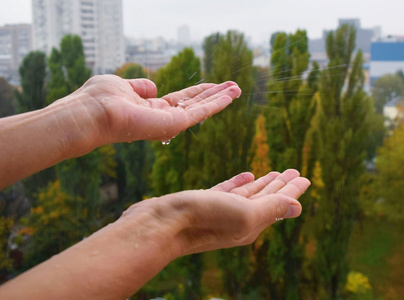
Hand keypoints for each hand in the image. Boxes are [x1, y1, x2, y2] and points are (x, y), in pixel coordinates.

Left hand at [68, 74, 240, 143]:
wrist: (92, 113)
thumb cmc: (100, 99)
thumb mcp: (122, 86)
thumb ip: (139, 87)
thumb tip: (152, 86)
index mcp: (150, 108)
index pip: (180, 100)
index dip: (197, 92)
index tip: (212, 85)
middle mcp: (162, 118)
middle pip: (194, 105)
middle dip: (213, 96)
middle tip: (233, 88)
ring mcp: (169, 123)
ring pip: (200, 109)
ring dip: (219, 99)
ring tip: (237, 89)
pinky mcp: (173, 124)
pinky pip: (199, 113)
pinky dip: (216, 104)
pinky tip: (229, 96)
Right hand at [121, 169, 309, 256]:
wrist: (162, 224)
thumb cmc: (203, 218)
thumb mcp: (244, 214)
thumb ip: (270, 209)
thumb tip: (296, 207)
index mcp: (252, 224)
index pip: (279, 204)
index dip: (293, 190)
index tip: (304, 177)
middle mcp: (238, 220)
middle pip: (266, 199)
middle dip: (281, 185)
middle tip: (293, 171)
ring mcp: (221, 212)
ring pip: (248, 195)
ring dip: (263, 184)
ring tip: (275, 173)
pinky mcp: (204, 203)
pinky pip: (228, 191)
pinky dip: (239, 183)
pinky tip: (246, 176)